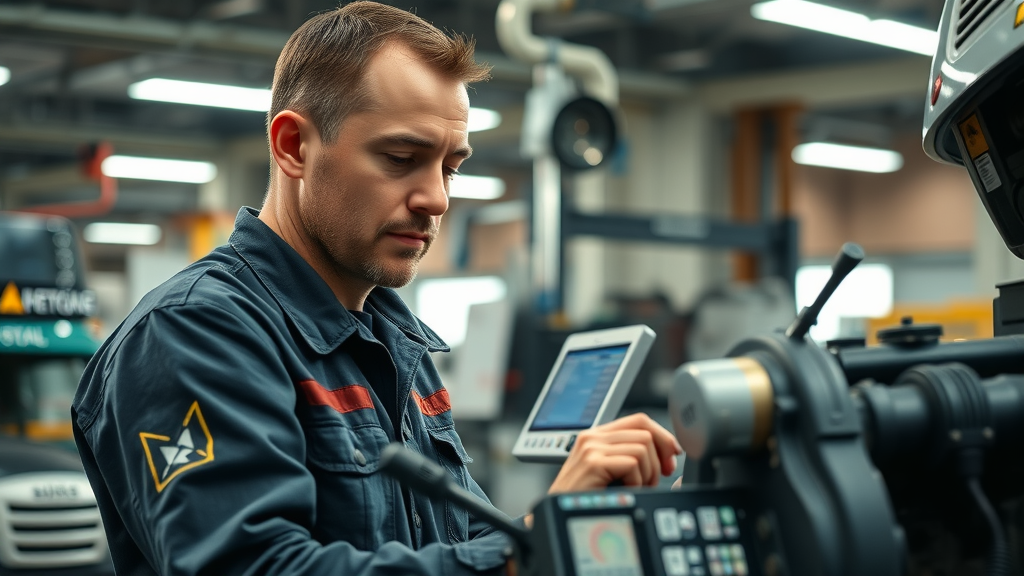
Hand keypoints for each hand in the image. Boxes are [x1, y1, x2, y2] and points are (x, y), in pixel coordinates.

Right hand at [547, 413, 681, 492]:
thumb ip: (630, 457)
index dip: (663, 437)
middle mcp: (593, 437)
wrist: (557, 516)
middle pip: (646, 432)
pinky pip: (633, 463)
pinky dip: (637, 482)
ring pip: (643, 447)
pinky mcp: (593, 462)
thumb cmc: (586, 500)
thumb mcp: (610, 473)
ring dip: (648, 473)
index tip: (671, 457)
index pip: (640, 420)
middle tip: (653, 481)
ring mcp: (591, 447)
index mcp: (597, 436)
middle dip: (659, 460)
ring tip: (635, 488)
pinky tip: (625, 492)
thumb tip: (670, 454)